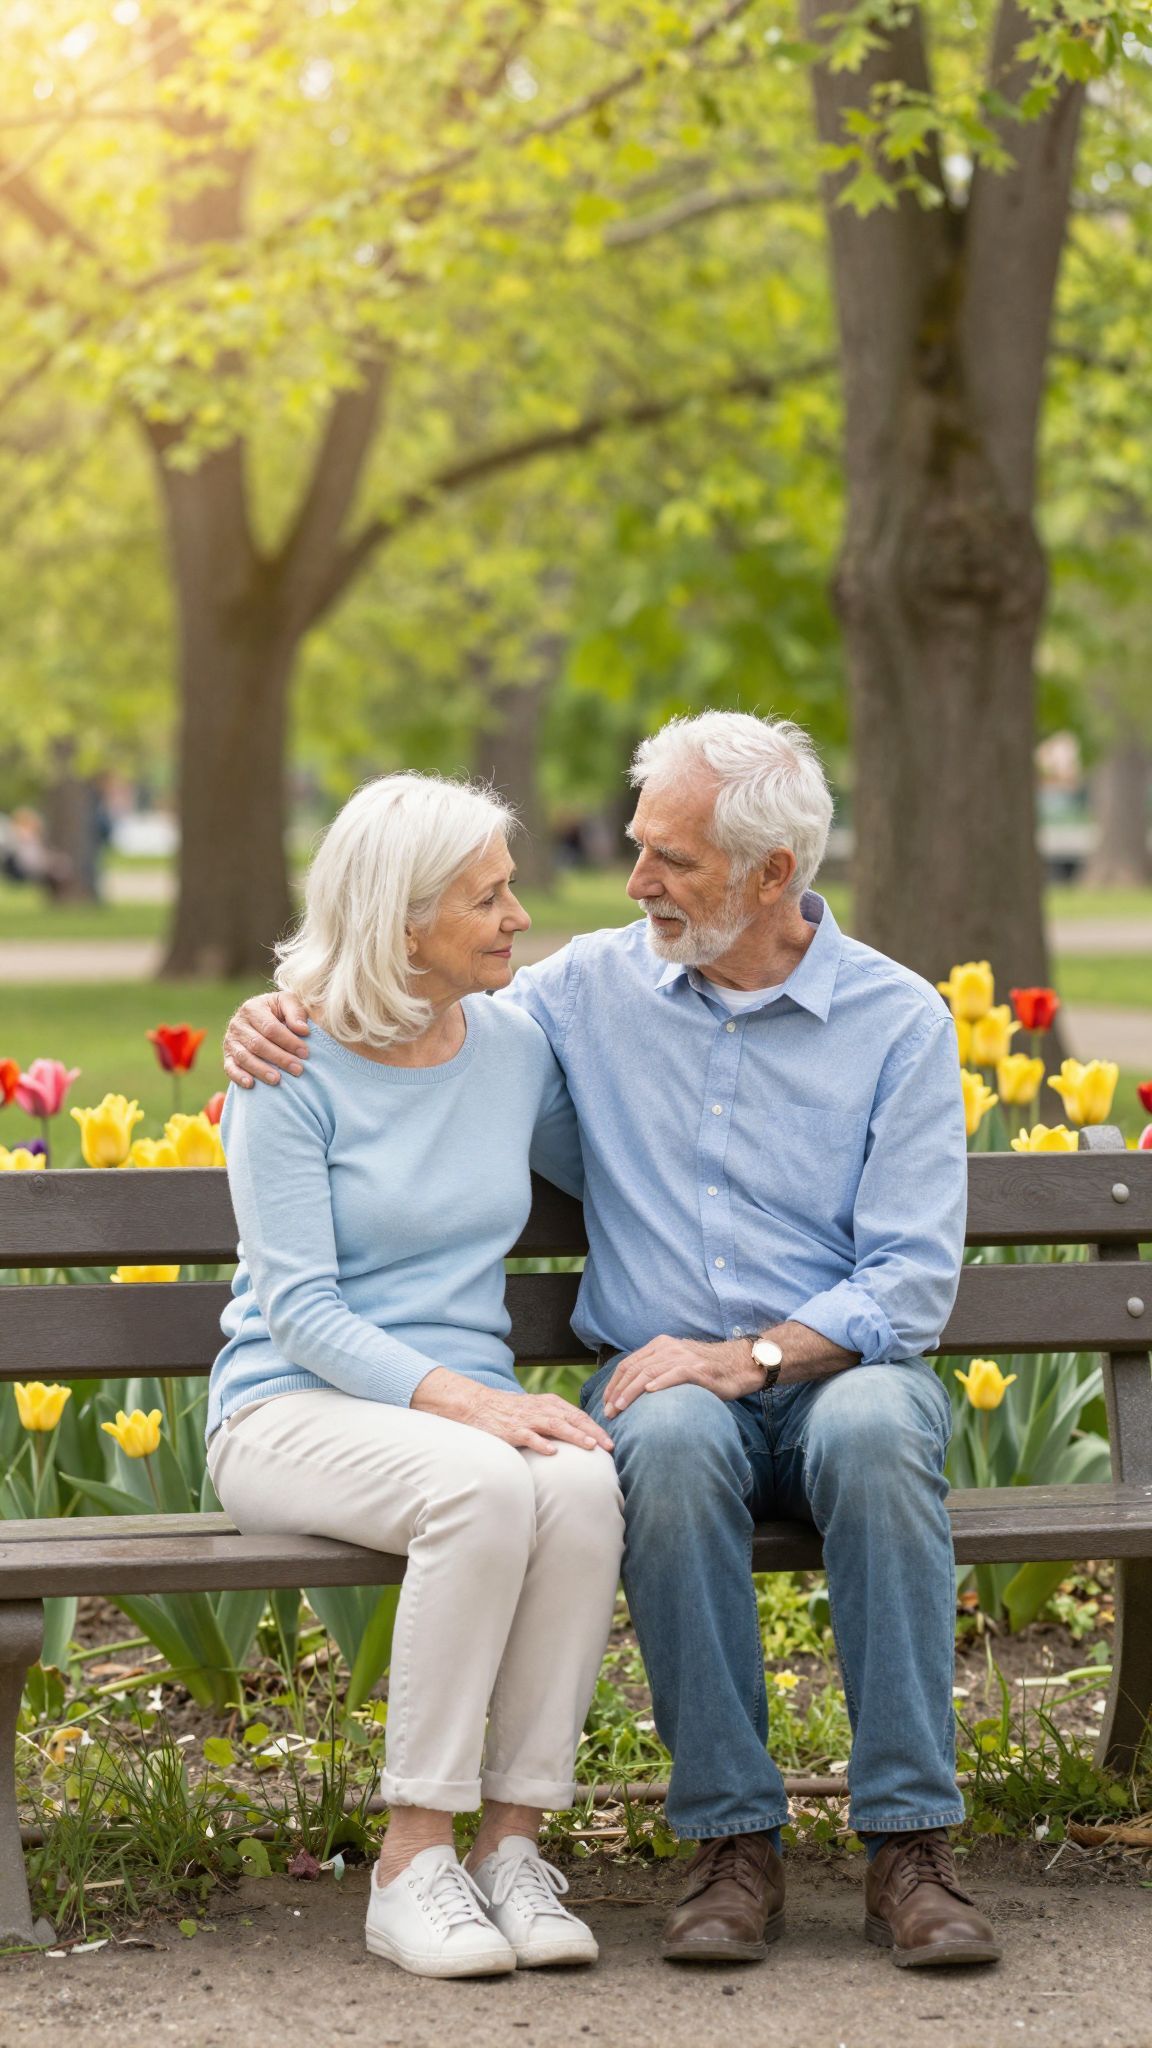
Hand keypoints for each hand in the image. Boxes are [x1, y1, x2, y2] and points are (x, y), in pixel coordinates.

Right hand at [223, 992, 311, 1087]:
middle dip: (279, 1058)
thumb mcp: (287, 1003)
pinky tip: (251, 1084)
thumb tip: (303, 1030)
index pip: (270, 1028)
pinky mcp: (228, 1056)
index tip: (305, 1053)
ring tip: (278, 1080)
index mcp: (252, 1008)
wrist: (259, 1015)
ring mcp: (230, 1041)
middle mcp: (238, 1024)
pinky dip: (239, 1076)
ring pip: (244, 1057)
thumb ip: (296, 1012)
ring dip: (261, 1070)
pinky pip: (230, 1067)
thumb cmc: (278, 1011)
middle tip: (298, 1069)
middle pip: (258, 1044)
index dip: (288, 1041)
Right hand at [412, 1369, 613, 1456]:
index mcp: (549, 1404)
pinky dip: (541, 1442)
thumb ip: (557, 1419)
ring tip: (589, 1446)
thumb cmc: (510, 1411)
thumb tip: (582, 1434)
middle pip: (572, 1419)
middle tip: (609, 1447)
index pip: (578, 1415)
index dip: (596, 1427)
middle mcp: (541, 1409)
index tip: (612, 1442)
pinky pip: (528, 1436)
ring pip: (554, 1425)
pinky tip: (552, 1451)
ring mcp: (526, 1419)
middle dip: (593, 1432)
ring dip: (573, 1435)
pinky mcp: (511, 1429)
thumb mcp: (536, 1410)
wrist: (476, 1404)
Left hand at [602, 1336, 757, 1416]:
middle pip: (634, 1369)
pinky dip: (659, 1384)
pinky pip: (674, 1374)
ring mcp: (682, 1357)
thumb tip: (634, 1394)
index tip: (605, 1402)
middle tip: (608, 1412)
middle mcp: (668, 1348)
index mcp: (659, 1345)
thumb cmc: (706, 1370)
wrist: (738, 1365)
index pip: (628, 1364)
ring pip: (648, 1373)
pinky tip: (649, 1394)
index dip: (613, 1384)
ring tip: (620, 1408)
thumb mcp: (676, 1365)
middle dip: (617, 1392)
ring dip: (631, 1392)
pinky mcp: (697, 1369)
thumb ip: (657, 1371)